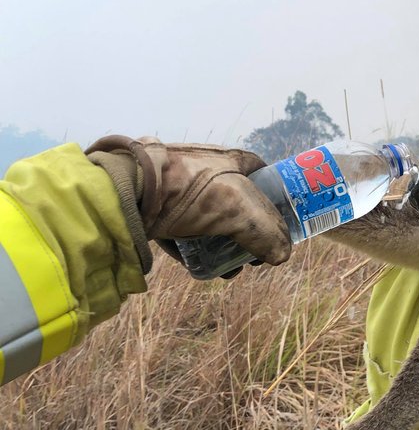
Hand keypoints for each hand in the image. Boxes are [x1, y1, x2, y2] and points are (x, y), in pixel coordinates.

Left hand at [87, 135, 290, 270]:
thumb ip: (267, 233)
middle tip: (254, 256)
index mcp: (230, 160)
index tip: (279, 225)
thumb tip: (281, 257)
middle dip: (249, 233)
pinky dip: (196, 249)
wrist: (126, 192)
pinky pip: (185, 231)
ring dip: (224, 246)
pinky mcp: (159, 208)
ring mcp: (181, 189)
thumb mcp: (238, 209)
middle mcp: (207, 170)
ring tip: (228, 269)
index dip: (276, 200)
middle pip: (238, 204)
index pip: (264, 176)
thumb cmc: (188, 190)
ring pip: (212, 221)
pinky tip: (201, 268)